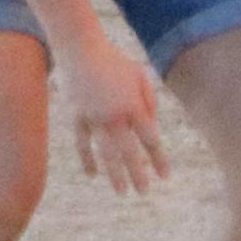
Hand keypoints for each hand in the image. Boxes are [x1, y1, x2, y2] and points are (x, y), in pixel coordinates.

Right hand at [56, 43, 170, 193]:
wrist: (80, 48)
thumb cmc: (115, 62)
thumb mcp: (140, 77)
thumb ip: (149, 104)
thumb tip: (150, 129)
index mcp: (134, 105)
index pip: (150, 139)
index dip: (158, 159)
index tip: (165, 176)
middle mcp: (114, 115)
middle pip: (129, 152)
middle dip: (139, 174)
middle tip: (145, 192)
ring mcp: (93, 118)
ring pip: (105, 153)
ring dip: (115, 174)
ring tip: (122, 192)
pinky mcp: (75, 117)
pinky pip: (82, 144)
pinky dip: (87, 160)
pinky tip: (93, 174)